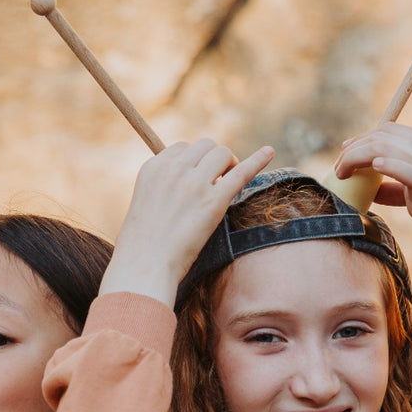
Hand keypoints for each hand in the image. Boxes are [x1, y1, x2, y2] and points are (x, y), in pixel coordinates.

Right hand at [102, 139, 275, 304]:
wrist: (145, 266)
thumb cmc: (142, 245)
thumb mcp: (145, 204)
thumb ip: (163, 188)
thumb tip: (184, 188)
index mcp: (153, 167)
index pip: (182, 148)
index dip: (194, 162)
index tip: (197, 178)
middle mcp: (173, 169)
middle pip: (205, 146)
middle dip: (214, 160)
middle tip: (217, 181)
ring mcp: (194, 183)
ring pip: (222, 154)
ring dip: (229, 165)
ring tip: (227, 184)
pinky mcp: (214, 201)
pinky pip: (241, 173)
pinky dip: (257, 160)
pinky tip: (269, 152)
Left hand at [333, 123, 411, 274]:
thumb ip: (400, 187)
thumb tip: (372, 186)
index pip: (391, 130)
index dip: (364, 138)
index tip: (346, 152)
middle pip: (383, 135)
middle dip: (354, 148)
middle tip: (338, 167)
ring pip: (386, 148)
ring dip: (357, 158)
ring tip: (343, 174)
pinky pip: (408, 171)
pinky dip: (388, 166)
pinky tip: (373, 169)